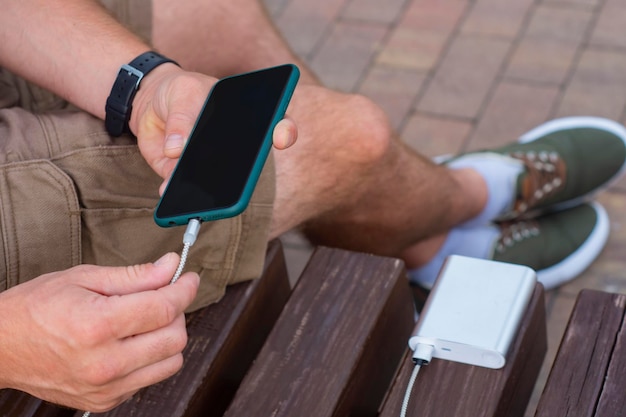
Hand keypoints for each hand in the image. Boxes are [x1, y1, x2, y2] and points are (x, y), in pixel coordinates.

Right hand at [0, 253, 198, 411]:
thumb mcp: (83, 278)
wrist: (1, 348)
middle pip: (175, 337)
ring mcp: (106, 387)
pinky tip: (132, 341)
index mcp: (97, 326)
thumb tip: (170, 266)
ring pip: (171, 362)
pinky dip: (152, 357)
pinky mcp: (106, 401)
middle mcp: (105, 363)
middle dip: (177, 311)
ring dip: (169, 336)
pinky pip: (150, 378)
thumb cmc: (35, 309)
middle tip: (163, 295)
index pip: (164, 308)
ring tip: (147, 320)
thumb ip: (135, 276)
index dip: (184, 288)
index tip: (188, 278)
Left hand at [129, 64, 297, 192]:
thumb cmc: (179, 90)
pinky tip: (168, 191)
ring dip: (209, 190)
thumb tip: (177, 150)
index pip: (276, 125)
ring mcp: (212, 163)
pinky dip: (176, 192)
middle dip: (243, 174)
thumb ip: (182, 119)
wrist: (150, 102)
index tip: (279, 138)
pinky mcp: (187, 175)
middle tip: (235, 178)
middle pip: (249, 163)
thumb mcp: (183, 92)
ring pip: (218, 183)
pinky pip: (185, 188)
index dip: (283, 132)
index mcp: (246, 116)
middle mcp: (236, 145)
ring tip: (199, 193)